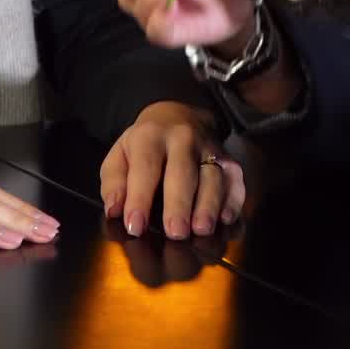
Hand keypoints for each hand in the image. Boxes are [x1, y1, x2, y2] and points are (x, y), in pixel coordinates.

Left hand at [100, 102, 244, 240]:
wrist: (177, 115)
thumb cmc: (144, 145)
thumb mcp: (119, 155)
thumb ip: (114, 183)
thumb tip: (114, 210)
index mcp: (150, 136)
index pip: (145, 167)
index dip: (140, 198)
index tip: (135, 226)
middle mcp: (183, 139)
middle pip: (183, 172)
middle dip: (179, 203)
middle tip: (175, 233)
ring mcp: (210, 148)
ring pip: (213, 176)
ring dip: (209, 204)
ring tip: (201, 229)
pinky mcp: (229, 160)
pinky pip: (235, 180)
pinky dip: (233, 200)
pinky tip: (226, 220)